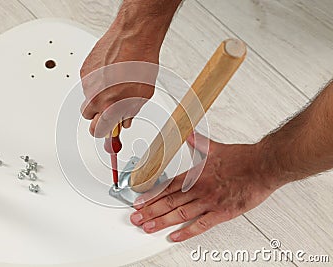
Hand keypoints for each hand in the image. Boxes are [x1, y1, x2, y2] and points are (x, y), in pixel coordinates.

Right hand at [80, 24, 159, 136]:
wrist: (134, 36)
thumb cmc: (141, 63)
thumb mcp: (143, 94)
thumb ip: (130, 112)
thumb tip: (125, 121)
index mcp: (111, 107)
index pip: (98, 131)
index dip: (103, 133)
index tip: (107, 133)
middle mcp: (96, 97)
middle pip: (89, 117)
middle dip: (99, 115)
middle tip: (111, 108)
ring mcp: (88, 83)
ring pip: (88, 98)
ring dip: (98, 96)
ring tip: (115, 83)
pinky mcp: (84, 70)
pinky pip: (87, 83)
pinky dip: (96, 82)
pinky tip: (110, 73)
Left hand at [130, 132, 281, 241]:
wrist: (262, 166)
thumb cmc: (242, 159)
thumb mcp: (215, 148)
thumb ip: (199, 142)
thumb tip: (189, 134)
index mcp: (196, 175)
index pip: (166, 186)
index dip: (150, 195)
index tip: (138, 202)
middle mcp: (199, 189)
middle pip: (168, 202)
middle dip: (149, 211)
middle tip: (136, 218)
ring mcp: (209, 202)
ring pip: (179, 214)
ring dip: (161, 221)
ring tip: (147, 227)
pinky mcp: (222, 213)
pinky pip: (200, 225)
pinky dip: (186, 232)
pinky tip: (174, 236)